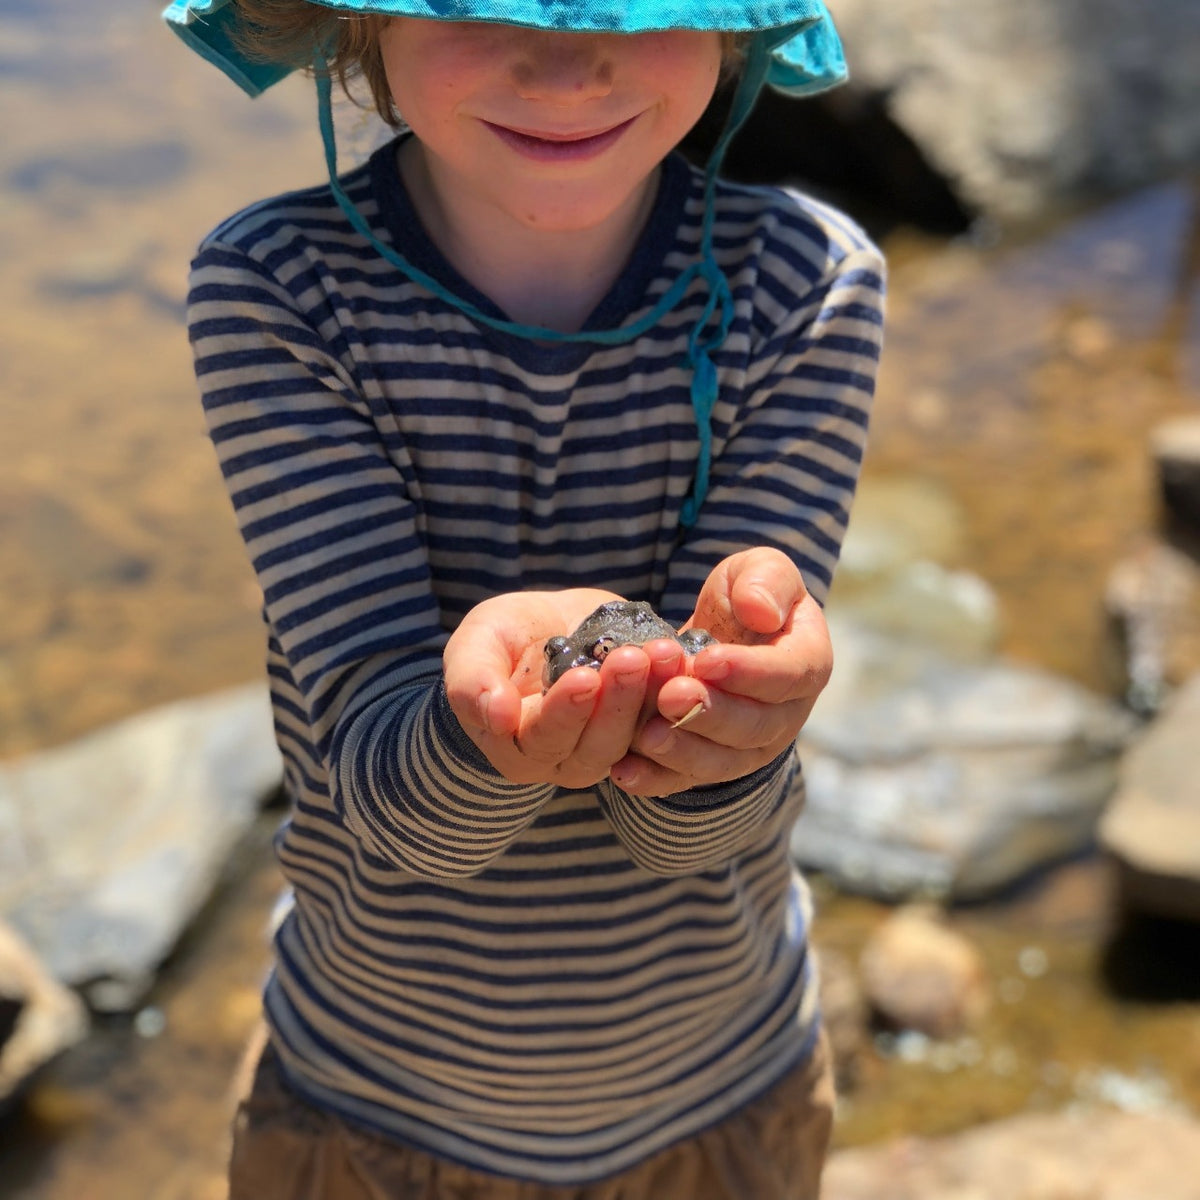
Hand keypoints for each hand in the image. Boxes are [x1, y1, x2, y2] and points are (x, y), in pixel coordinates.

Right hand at [443, 589, 686, 788]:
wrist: (549, 627)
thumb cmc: (501, 639)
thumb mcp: (476, 646)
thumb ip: (472, 682)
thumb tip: (496, 716)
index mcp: (518, 749)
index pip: (545, 739)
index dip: (565, 712)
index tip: (584, 677)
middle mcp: (567, 760)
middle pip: (598, 744)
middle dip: (617, 701)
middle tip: (631, 657)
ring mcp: (611, 749)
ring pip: (637, 735)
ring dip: (652, 695)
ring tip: (661, 652)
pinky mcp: (646, 729)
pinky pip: (666, 718)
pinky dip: (676, 690)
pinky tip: (682, 657)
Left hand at [610, 548, 832, 796]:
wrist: (720, 636)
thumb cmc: (745, 599)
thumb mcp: (760, 570)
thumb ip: (766, 580)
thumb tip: (762, 613)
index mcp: (806, 665)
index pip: (788, 677)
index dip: (749, 672)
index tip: (708, 659)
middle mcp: (785, 716)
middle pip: (755, 728)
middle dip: (710, 714)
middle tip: (671, 695)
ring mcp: (747, 748)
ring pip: (721, 762)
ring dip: (683, 751)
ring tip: (647, 733)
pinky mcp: (708, 765)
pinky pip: (684, 780)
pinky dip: (654, 779)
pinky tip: (623, 771)